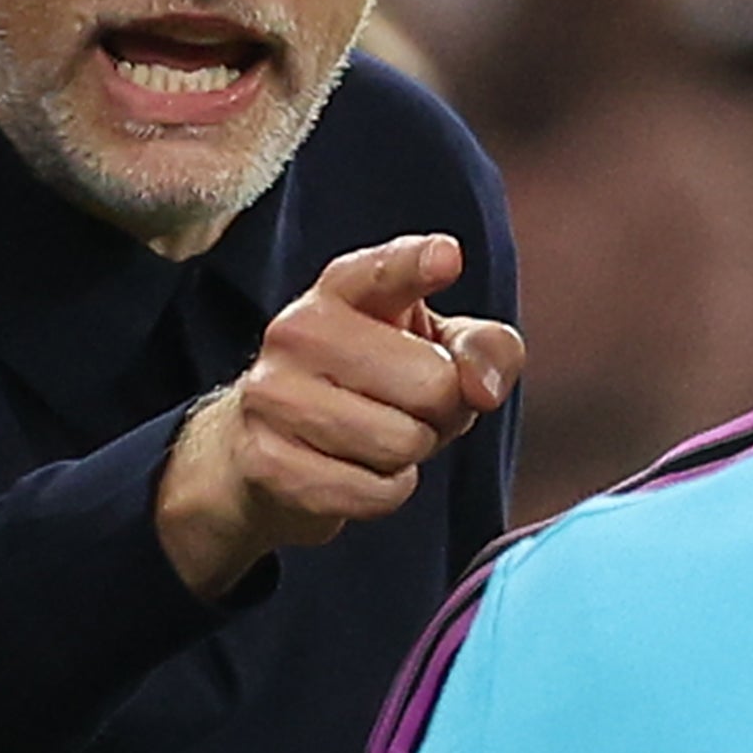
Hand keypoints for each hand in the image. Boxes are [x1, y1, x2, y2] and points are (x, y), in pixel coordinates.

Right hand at [152, 235, 520, 597]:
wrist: (273, 447)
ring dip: (410, 455)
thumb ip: (485, 349)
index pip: (386, 270)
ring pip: (403, 445)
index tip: (447, 259)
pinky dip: (385, 493)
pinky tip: (355, 472)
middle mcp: (298, 330)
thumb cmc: (373, 387)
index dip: (418, 266)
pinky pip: (374, 493)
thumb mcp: (438, 351)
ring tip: (378, 437)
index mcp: (344, 288)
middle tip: (407, 408)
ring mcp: (273, 395)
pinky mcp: (266, 461)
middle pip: (433, 386)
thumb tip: (481, 388)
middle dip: (440, 412)